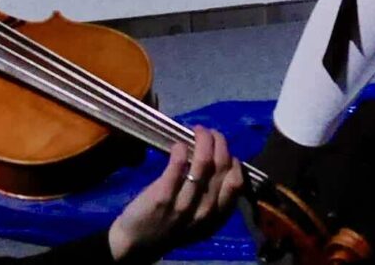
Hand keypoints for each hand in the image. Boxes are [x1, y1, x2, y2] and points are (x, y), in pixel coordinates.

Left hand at [107, 130, 240, 262]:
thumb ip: (214, 197)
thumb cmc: (172, 226)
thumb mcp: (200, 219)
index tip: (222, 150)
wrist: (138, 244)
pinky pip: (178, 166)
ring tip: (197, 130)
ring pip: (203, 163)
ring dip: (203, 140)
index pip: (236, 182)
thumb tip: (223, 160)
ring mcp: (184, 205)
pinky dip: (181, 150)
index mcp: (217, 216)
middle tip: (209, 133)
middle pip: (221, 166)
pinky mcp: (163, 197)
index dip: (233, 160)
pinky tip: (178, 146)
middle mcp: (205, 211)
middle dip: (219, 142)